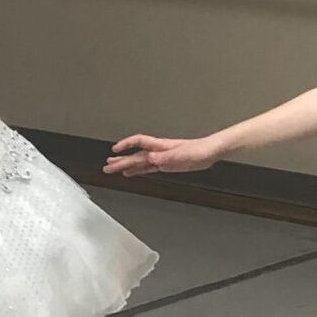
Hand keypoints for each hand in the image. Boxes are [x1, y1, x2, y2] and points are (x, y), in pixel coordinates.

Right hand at [103, 133, 219, 176]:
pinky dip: (138, 171)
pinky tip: (131, 173)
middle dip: (120, 160)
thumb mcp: (182, 155)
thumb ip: (166, 158)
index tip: (114, 151)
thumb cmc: (199, 151)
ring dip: (126, 165)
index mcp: (160, 146)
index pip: (138, 142)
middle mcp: (158, 151)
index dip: (126, 145)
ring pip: (139, 162)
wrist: (209, 152)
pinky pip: (147, 168)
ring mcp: (161, 158)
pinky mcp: (166, 165)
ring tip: (113, 168)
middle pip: (135, 155)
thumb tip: (150, 159)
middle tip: (107, 167)